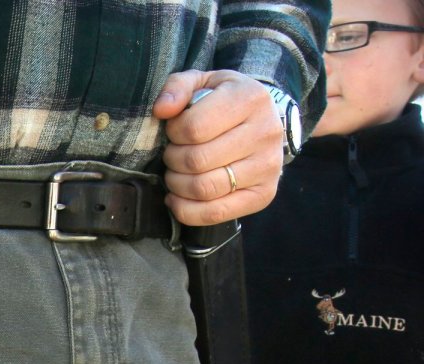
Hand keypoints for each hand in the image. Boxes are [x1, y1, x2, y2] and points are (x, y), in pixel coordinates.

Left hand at [153, 70, 284, 225]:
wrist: (263, 121)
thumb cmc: (223, 102)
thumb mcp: (202, 82)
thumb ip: (177, 87)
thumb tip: (162, 110)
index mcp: (250, 99)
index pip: (194, 128)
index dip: (173, 133)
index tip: (175, 132)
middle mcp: (265, 133)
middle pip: (197, 161)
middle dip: (173, 160)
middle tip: (173, 155)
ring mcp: (268, 167)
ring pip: (204, 189)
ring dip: (177, 185)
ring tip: (176, 174)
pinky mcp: (263, 195)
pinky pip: (215, 214)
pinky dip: (186, 210)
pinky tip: (177, 198)